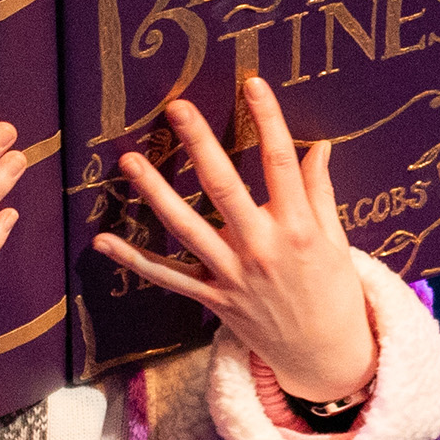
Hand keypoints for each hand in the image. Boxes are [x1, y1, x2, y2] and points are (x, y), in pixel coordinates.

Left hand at [95, 75, 378, 400]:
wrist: (324, 355)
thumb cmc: (332, 293)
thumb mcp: (336, 240)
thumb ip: (319, 191)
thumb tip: (318, 145)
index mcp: (298, 228)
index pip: (280, 162)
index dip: (268, 120)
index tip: (252, 85)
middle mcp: (262, 248)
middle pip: (224, 188)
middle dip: (200, 145)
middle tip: (177, 109)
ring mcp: (233, 275)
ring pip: (186, 228)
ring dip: (155, 193)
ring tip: (130, 162)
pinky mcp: (213, 299)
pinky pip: (168, 277)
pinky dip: (133, 261)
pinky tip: (104, 241)